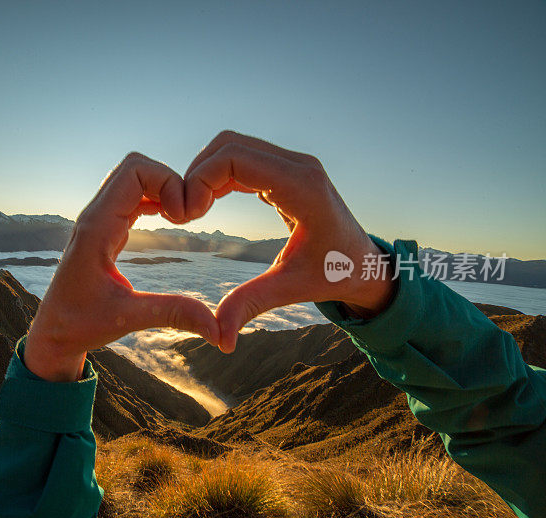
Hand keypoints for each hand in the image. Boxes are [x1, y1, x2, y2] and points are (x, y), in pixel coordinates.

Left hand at [24, 153, 220, 380]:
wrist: (53, 332)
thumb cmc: (80, 325)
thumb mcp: (128, 319)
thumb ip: (172, 314)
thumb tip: (216, 327)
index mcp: (96, 228)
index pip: (133, 172)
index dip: (167, 182)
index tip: (184, 218)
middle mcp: (95, 216)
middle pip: (134, 167)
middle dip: (168, 180)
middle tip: (188, 216)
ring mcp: (98, 219)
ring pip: (133, 178)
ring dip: (162, 189)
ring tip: (183, 218)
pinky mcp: (104, 228)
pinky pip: (132, 196)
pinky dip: (156, 199)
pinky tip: (171, 220)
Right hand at [184, 131, 395, 352]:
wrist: (365, 264)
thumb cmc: (335, 274)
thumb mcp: (291, 289)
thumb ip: (251, 305)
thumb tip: (220, 341)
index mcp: (302, 187)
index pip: (235, 158)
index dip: (200, 179)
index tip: (188, 216)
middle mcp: (298, 166)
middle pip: (229, 145)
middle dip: (197, 173)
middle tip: (184, 213)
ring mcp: (293, 165)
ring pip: (233, 147)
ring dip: (205, 173)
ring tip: (193, 210)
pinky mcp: (286, 171)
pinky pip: (243, 159)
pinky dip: (219, 176)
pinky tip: (208, 203)